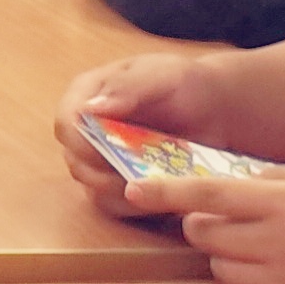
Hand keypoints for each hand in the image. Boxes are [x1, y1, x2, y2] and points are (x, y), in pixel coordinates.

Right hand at [55, 52, 239, 216]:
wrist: (217, 109)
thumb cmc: (188, 85)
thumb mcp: (164, 75)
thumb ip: (128, 88)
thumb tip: (88, 109)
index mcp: (88, 94)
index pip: (67, 123)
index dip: (81, 143)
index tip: (109, 154)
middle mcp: (89, 128)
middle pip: (76, 161)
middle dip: (103, 175)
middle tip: (137, 178)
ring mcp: (104, 158)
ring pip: (92, 188)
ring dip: (121, 194)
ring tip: (155, 187)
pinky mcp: (122, 182)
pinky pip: (116, 205)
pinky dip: (135, 207)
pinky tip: (160, 198)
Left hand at [134, 168, 284, 283]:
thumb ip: (278, 179)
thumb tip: (237, 181)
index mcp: (284, 201)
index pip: (205, 192)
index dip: (163, 191)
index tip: (133, 189)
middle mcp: (277, 242)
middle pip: (204, 232)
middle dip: (203, 223)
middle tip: (230, 220)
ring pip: (220, 267)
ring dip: (226, 256)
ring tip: (262, 249)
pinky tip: (271, 279)